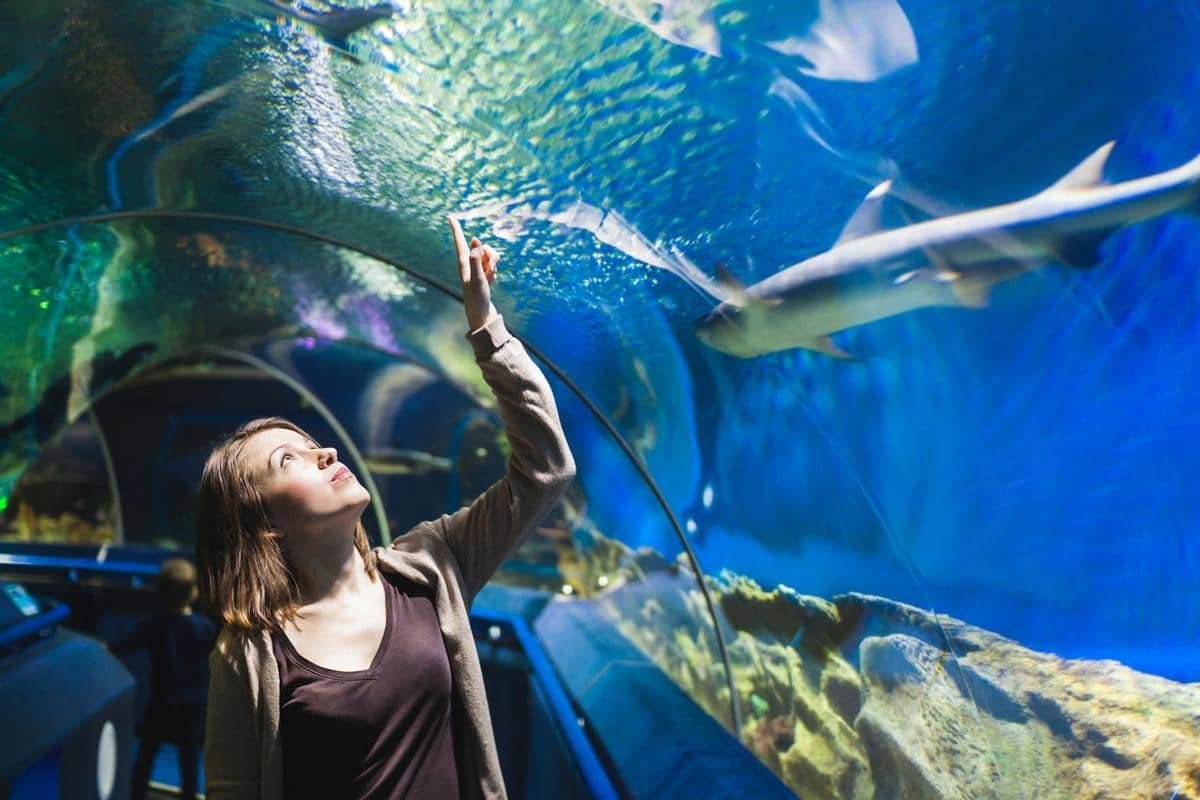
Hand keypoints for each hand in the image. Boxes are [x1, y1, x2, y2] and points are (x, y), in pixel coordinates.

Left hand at [448, 216, 498, 331]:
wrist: (481, 315)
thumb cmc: (477, 298)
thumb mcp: (478, 278)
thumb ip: (476, 258)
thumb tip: (475, 240)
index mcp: (463, 263)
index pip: (460, 241)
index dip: (456, 228)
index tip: (450, 216)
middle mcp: (469, 264)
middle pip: (482, 247)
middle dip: (491, 254)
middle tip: (490, 270)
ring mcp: (477, 269)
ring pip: (490, 255)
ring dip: (494, 264)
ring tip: (491, 278)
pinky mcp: (484, 275)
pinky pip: (493, 265)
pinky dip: (495, 272)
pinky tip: (491, 282)